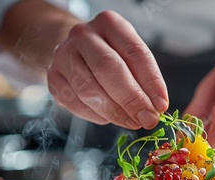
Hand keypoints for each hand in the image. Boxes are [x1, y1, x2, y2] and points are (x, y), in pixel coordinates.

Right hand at [47, 11, 168, 128]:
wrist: (74, 51)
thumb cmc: (110, 54)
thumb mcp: (129, 55)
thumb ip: (143, 77)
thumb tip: (155, 106)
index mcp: (109, 23)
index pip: (134, 52)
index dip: (151, 81)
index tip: (161, 105)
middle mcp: (83, 35)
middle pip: (109, 69)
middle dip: (132, 99)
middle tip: (148, 119)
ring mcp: (64, 56)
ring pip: (89, 89)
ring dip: (115, 112)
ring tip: (133, 123)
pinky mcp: (53, 78)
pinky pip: (75, 103)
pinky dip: (96, 116)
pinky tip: (110, 119)